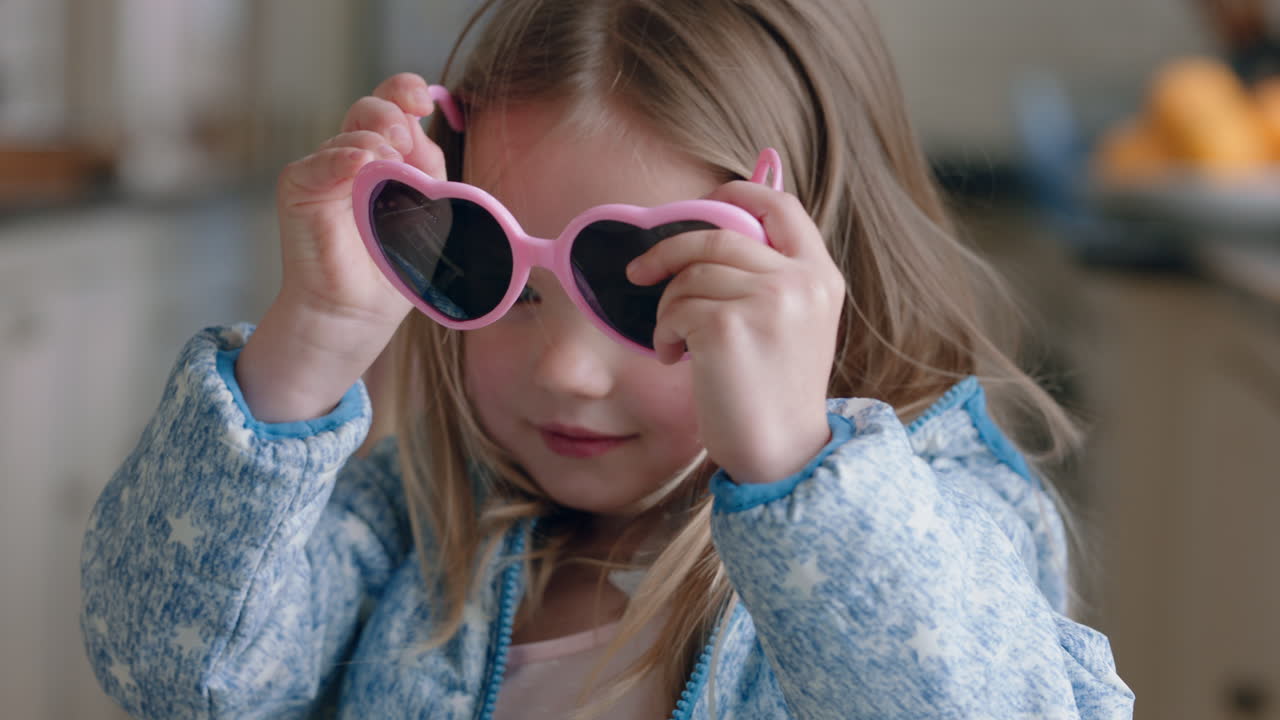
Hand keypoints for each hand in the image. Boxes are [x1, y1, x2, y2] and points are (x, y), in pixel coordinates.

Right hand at [238, 73, 446, 422]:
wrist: (359, 311)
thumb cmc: (396, 265)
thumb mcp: (428, 212)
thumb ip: (428, 170)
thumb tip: (424, 131)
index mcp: (389, 156)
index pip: (395, 105)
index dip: (406, 92)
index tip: (425, 101)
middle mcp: (354, 155)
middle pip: (370, 108)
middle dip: (391, 113)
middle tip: (404, 138)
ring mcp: (325, 169)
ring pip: (349, 133)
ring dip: (373, 141)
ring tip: (387, 164)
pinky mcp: (299, 187)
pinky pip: (317, 162)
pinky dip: (340, 159)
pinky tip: (358, 164)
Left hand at [626, 182, 843, 484]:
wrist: (781, 453)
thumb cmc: (774, 393)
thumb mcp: (794, 324)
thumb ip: (772, 277)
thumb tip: (719, 231)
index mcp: (821, 276)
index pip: (781, 206)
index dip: (738, 194)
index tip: (704, 204)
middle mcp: (801, 282)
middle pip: (718, 235)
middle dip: (668, 251)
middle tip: (639, 273)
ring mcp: (769, 301)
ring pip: (690, 274)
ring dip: (668, 309)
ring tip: (676, 343)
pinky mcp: (730, 326)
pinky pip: (676, 308)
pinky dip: (664, 333)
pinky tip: (676, 359)